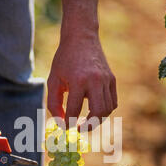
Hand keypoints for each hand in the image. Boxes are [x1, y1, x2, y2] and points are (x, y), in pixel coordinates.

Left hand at [47, 0, 116, 129]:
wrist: (81, 37)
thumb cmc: (64, 60)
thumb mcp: (53, 80)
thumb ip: (54, 103)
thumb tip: (61, 123)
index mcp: (78, 80)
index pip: (74, 110)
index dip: (68, 123)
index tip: (64, 127)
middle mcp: (95, 81)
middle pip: (98, 113)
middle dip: (88, 126)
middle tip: (78, 128)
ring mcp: (107, 80)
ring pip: (108, 109)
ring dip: (97, 120)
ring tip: (86, 121)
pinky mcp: (112, 79)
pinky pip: (113, 102)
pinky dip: (105, 110)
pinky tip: (94, 110)